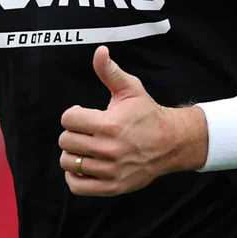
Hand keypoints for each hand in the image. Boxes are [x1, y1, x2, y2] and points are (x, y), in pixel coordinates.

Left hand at [58, 46, 204, 195]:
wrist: (171, 143)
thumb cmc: (147, 114)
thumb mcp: (130, 89)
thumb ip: (110, 71)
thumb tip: (99, 51)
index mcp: (110, 124)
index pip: (68, 119)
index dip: (73, 114)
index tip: (83, 114)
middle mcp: (109, 149)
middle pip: (66, 141)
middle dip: (72, 133)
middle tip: (85, 131)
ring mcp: (111, 170)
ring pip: (69, 162)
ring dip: (72, 154)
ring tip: (84, 147)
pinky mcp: (113, 186)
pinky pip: (78, 186)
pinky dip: (74, 176)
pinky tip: (83, 165)